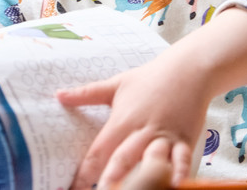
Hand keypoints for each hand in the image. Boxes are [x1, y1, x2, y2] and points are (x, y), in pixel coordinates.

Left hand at [59, 56, 205, 189]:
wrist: (188, 69)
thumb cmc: (150, 78)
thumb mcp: (116, 84)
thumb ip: (86, 94)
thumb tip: (58, 95)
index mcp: (121, 121)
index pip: (98, 152)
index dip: (84, 174)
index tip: (73, 188)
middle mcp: (141, 132)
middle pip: (121, 160)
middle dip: (110, 181)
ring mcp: (163, 137)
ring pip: (150, 162)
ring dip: (142, 178)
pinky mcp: (184, 139)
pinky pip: (181, 158)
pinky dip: (179, 171)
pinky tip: (175, 184)